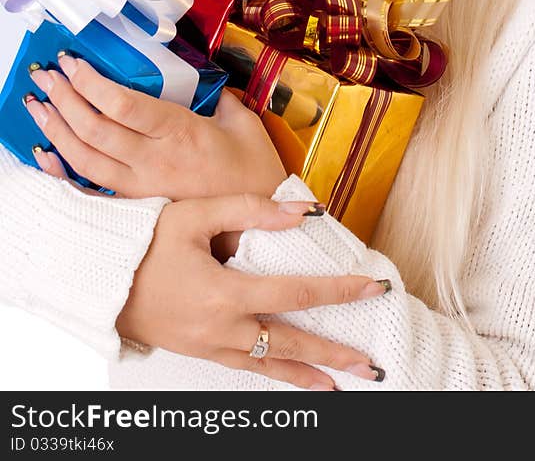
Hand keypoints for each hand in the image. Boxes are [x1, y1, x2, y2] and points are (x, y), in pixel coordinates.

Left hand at [25, 53, 287, 199]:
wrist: (260, 215)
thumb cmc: (255, 170)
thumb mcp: (245, 123)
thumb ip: (221, 100)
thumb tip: (208, 86)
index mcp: (181, 133)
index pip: (123, 105)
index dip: (91, 83)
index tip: (74, 63)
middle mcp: (155, 161)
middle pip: (96, 129)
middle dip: (64, 99)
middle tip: (46, 76)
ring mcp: (142, 186)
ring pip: (85, 158)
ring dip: (56, 130)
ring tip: (38, 106)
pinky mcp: (137, 203)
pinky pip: (90, 188)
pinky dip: (63, 171)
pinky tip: (45, 154)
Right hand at [117, 193, 389, 389]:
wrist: (100, 281)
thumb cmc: (146, 243)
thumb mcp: (195, 216)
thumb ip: (251, 210)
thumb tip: (302, 212)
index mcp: (224, 292)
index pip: (297, 292)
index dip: (339, 291)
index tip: (373, 288)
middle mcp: (222, 327)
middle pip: (290, 343)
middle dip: (334, 354)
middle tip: (369, 364)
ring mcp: (210, 346)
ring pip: (269, 365)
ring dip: (307, 376)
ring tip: (341, 385)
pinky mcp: (201, 352)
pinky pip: (245, 368)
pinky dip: (273, 375)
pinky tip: (291, 376)